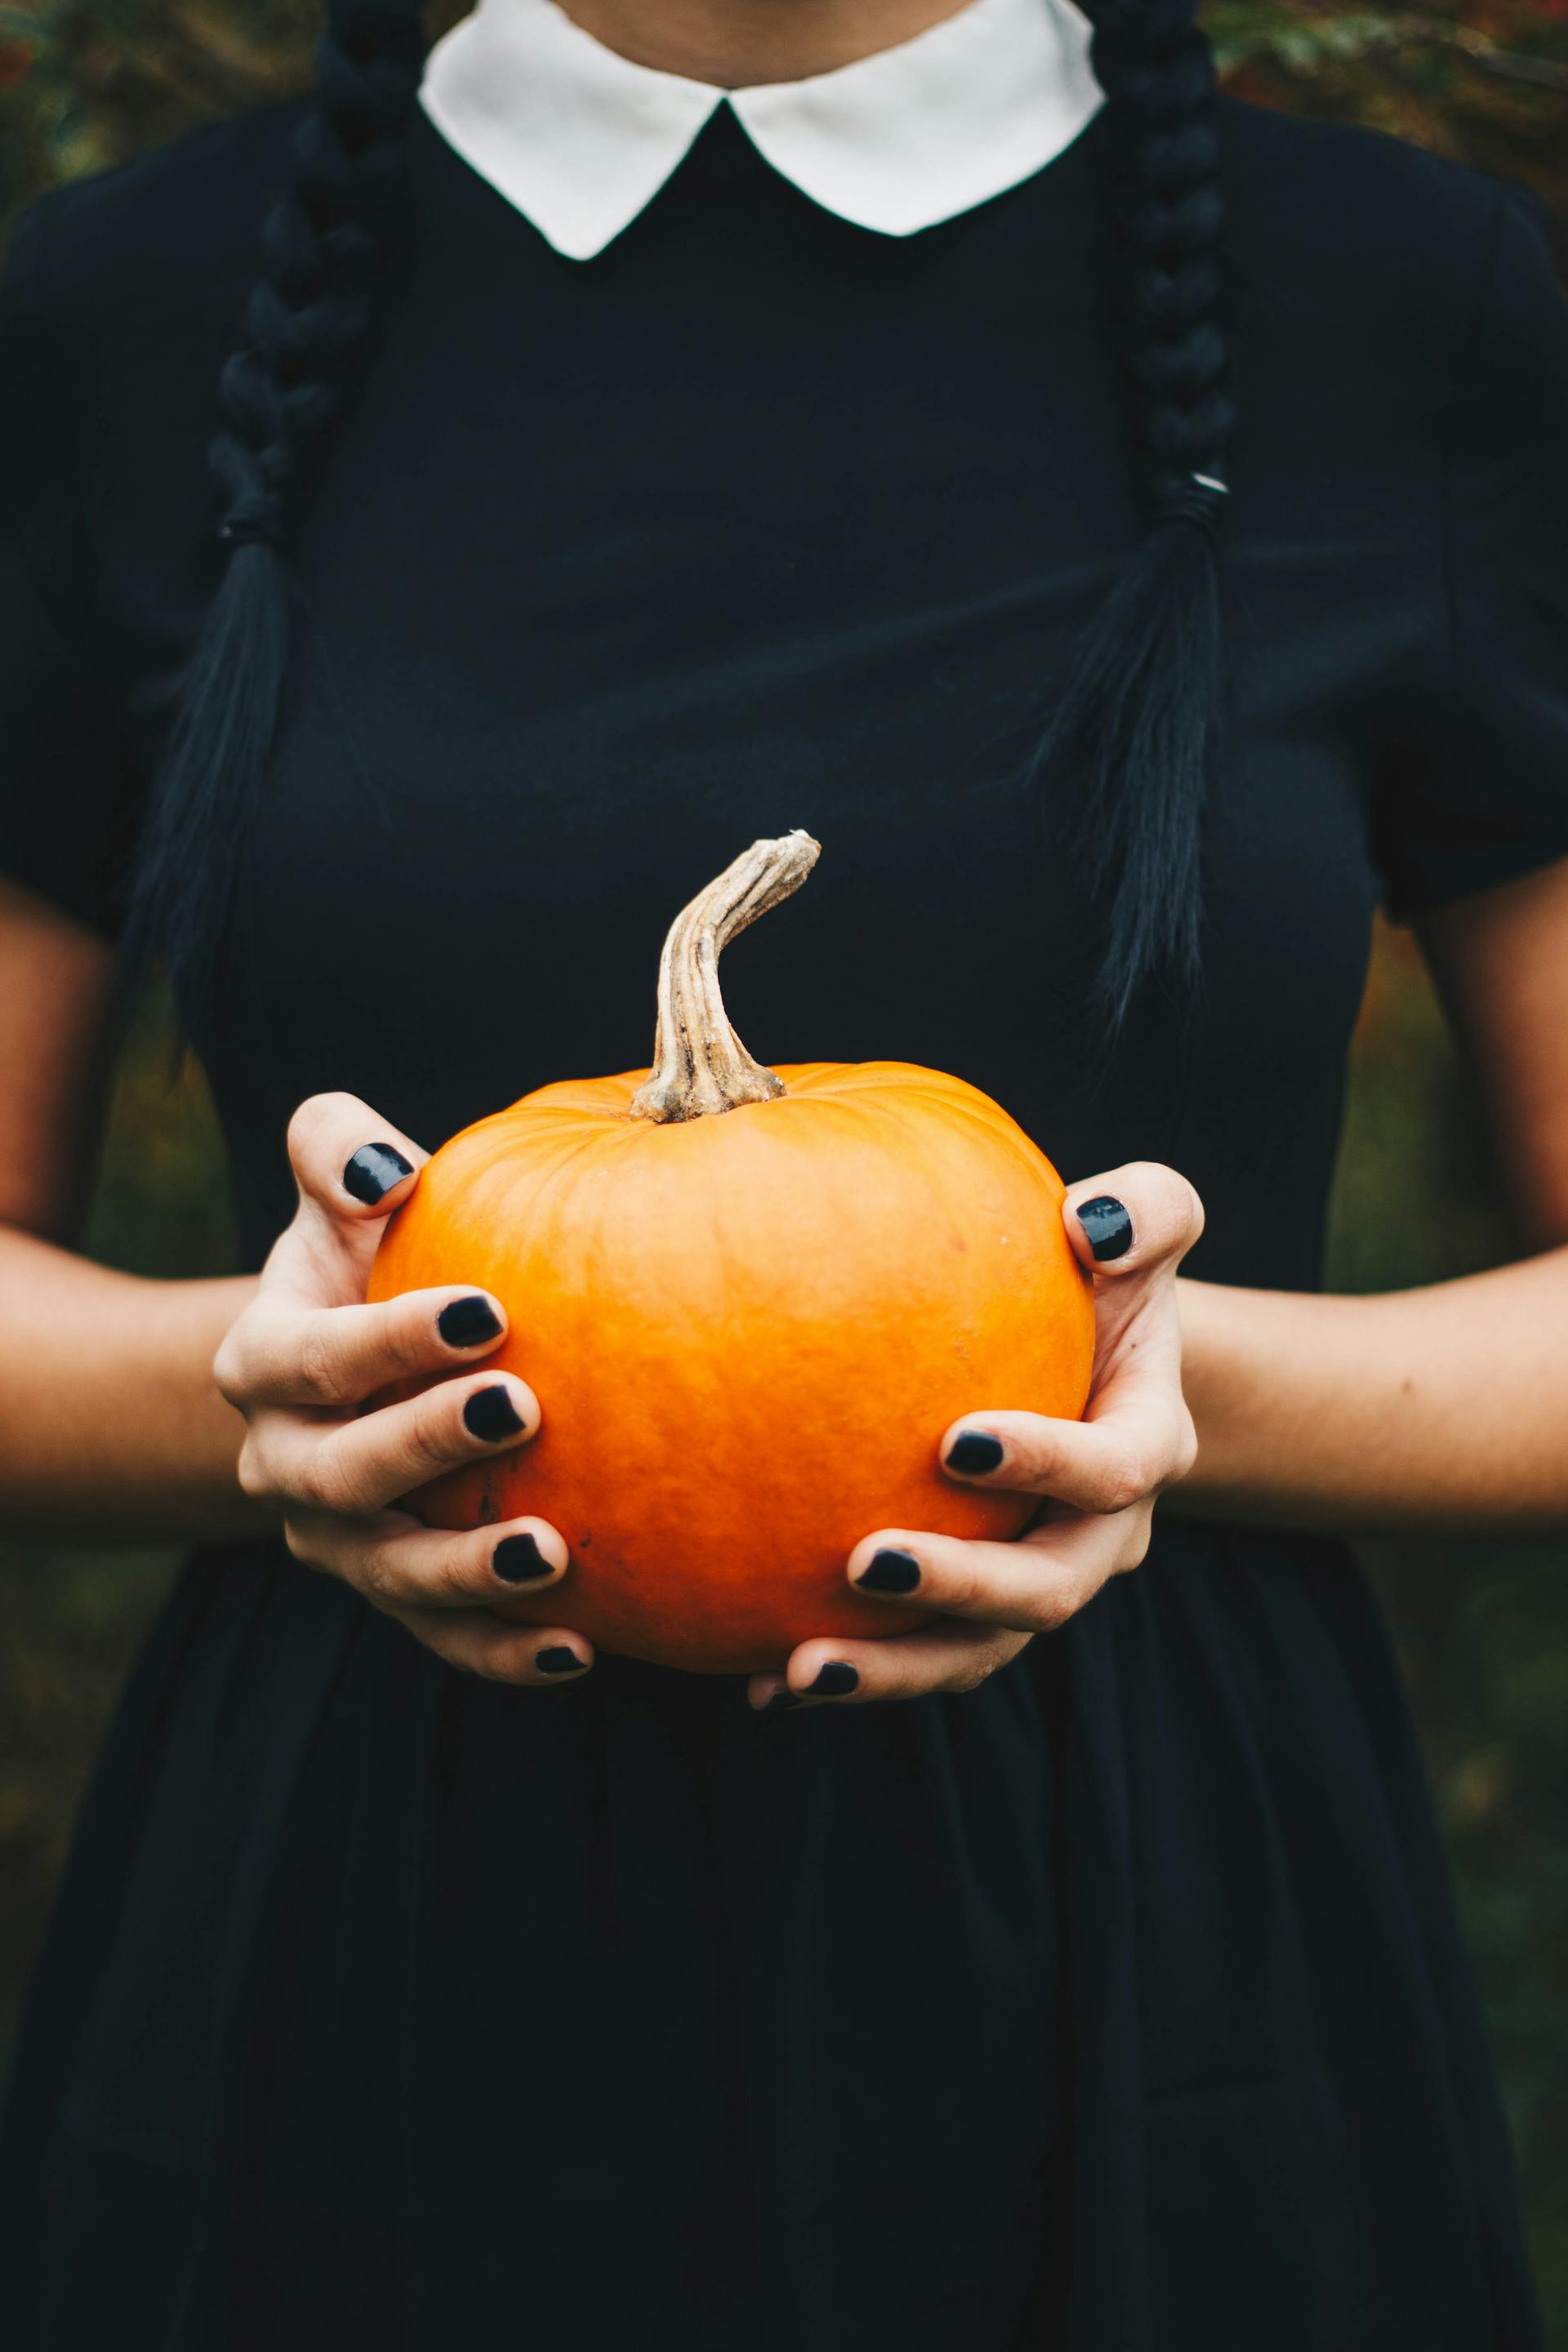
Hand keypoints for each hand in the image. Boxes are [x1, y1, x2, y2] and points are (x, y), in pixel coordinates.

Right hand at [214, 1093, 591, 1685]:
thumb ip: (338, 1147)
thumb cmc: (367, 1255)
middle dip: (424, 1445)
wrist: (354, 1365)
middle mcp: (285, 1463)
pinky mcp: (396, 1596)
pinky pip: (443, 1640)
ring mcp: (338, 1541)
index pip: (312, 1356)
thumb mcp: (340, 1191)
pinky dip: (504, 1654)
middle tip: (521, 1407)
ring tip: (550, 1553)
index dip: (390, 1339)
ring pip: (387, 1574)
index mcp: (263, 1363)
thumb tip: (389, 1166)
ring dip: (464, 1573)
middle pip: (340, 1473)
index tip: (487, 1310)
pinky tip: (580, 1647)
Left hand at [748, 1162, 1202, 1709]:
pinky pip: (920, 1657)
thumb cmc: (1099, 1269)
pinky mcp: (978, 1612)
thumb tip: (1088, 1220)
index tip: (954, 1442)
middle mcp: (1103, 1533)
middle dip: (961, 1588)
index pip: (1113, 1469)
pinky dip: (853, 1675)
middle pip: (1048, 1590)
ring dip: (895, 1668)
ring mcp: (1039, 1579)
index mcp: (1146, 1442)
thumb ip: (1145, 1210)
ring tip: (799, 1668)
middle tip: (864, 1563)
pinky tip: (759, 1683)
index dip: (1046, 1465)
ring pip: (979, 1652)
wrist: (1087, 1351)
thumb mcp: (1142, 1221)